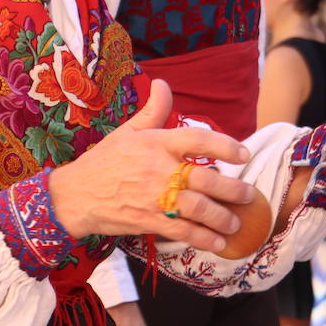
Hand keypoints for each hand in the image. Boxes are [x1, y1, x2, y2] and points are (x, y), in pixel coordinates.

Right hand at [49, 80, 253, 253]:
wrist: (76, 195)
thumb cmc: (104, 161)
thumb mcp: (127, 131)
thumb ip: (153, 110)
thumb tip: (163, 83)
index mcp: (157, 143)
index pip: (199, 139)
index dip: (226, 146)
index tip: (243, 154)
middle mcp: (160, 169)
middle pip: (207, 179)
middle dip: (234, 190)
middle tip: (248, 195)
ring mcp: (155, 197)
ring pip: (200, 208)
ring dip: (223, 217)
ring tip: (235, 221)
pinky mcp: (150, 221)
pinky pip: (184, 232)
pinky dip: (205, 239)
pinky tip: (219, 242)